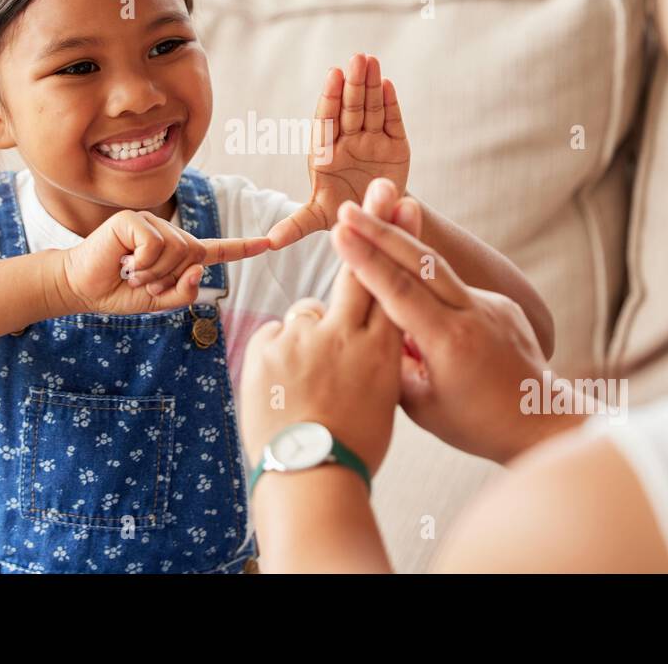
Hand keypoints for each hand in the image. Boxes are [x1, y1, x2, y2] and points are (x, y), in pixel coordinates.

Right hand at [52, 209, 268, 314]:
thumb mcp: (158, 300)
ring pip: (177, 250)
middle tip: (140, 281)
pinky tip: (123, 261)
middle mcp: (168, 233)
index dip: (242, 248)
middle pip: (193, 255)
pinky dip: (142, 261)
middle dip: (168, 278)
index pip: (215, 249)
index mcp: (178, 252)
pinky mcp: (134, 219)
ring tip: (130, 272)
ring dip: (153, 272)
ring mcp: (151, 222)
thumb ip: (184, 292)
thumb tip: (201, 268)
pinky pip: (156, 245)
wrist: (81, 288)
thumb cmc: (118, 292)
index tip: (270, 243)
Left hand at [240, 180, 404, 473]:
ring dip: (310, 335)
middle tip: (376, 189)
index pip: (392, 282)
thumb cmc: (354, 448)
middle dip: (368, 227)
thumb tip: (374, 334)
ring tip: (307, 383)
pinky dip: (279, 353)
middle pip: (357, 270)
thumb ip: (380, 358)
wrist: (309, 479)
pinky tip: (284, 387)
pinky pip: (276, 334)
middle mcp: (346, 334)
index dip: (397, 240)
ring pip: (309, 313)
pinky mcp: (267, 347)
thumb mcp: (386, 401)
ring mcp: (303, 338)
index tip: (401, 203)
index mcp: (382, 349)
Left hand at [266, 53, 409, 249]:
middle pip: (350, 109)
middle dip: (353, 85)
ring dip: (371, 84)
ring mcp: (372, 140)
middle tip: (356, 59)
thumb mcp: (319, 219)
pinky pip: (392, 120)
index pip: (327, 121)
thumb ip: (296, 225)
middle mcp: (348, 141)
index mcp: (326, 153)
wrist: (377, 215)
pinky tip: (387, 83)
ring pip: (371, 109)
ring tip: (371, 61)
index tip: (333, 76)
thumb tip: (268, 242)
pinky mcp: (396, 144)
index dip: (330, 98)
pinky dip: (391, 103)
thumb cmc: (342, 210)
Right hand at [330, 179, 552, 463]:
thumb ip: (393, 362)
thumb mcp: (422, 406)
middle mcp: (473, 314)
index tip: (340, 232)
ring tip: (372, 224)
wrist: (540, 422)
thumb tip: (372, 329)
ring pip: (438, 270)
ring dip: (402, 247)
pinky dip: (429, 286)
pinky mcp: (502, 305)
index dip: (366, 259)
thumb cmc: (476, 425)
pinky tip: (415, 294)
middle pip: (421, 261)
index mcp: (450, 342)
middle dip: (381, 230)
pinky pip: (456, 290)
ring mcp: (492, 305)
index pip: (399, 290)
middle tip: (348, 208)